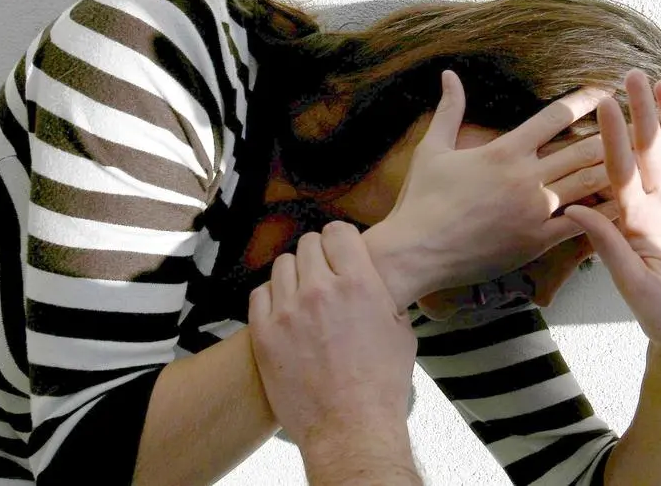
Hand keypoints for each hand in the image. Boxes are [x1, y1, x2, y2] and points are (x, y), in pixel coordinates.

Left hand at [248, 222, 416, 449]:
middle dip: (317, 257)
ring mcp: (288, 311)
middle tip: (323, 278)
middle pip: (307, 245)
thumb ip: (383, 296)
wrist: (351, 428)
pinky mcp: (264, 333)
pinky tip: (284, 314)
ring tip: (303, 298)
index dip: (340, 241)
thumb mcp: (400, 331)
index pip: (338, 232)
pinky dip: (271, 299)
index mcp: (360, 284)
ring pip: (282, 266)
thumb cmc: (382, 385)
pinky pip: (259, 294)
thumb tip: (373, 282)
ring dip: (294, 276)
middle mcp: (321, 290)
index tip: (340, 254)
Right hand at [368, 70, 616, 303]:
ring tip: (643, 159)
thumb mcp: (432, 149)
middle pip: (583, 149)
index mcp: (504, 150)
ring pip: (588, 184)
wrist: (415, 251)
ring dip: (617, 170)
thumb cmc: (421, 201)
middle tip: (639, 124)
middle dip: (614, 135)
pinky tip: (630, 206)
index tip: (605, 92)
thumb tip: (449, 74)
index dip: (584, 101)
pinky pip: (582, 224)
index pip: (554, 116)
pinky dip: (607, 214)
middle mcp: (525, 177)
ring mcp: (534, 210)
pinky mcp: (536, 241)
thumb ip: (449, 110)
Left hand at [565, 70, 660, 345]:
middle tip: (634, 74)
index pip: (621, 169)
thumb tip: (575, 208)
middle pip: (651, 152)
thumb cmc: (660, 316)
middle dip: (644, 114)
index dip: (613, 136)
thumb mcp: (632, 282)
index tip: (604, 102)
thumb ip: (607, 244)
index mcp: (635, 219)